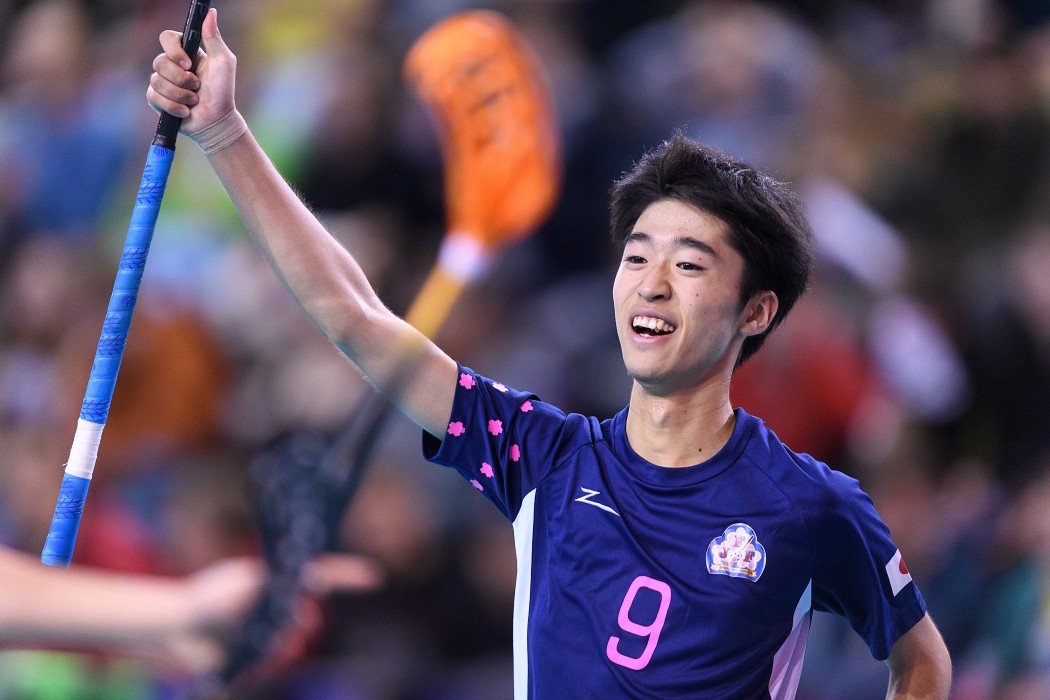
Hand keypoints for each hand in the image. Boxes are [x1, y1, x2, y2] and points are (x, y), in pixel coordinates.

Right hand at [146, 7, 235, 133]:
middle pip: (159, 61)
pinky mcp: (157, 99)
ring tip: (193, 101)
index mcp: (186, 53)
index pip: (166, 38)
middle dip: (180, 78)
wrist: (216, 121)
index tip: (187, 63)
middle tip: (196, 86)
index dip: (173, 50)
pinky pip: (154, 97)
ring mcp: (162, 82)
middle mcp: (171, 65)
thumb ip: (214, 38)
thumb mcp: (223, 62)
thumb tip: (210, 13)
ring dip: (180, 94)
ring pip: (157, 81)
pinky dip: (173, 106)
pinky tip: (185, 111)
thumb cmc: (223, 91)